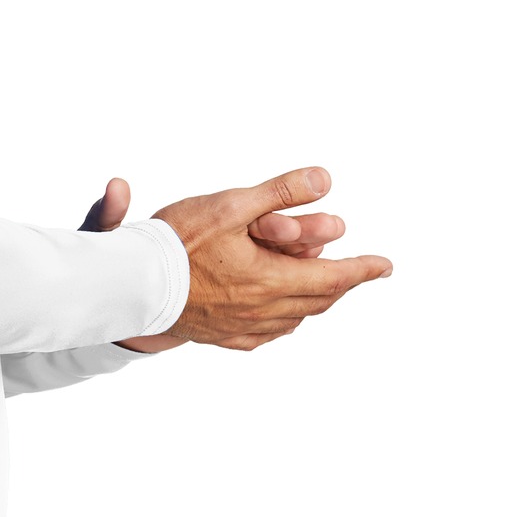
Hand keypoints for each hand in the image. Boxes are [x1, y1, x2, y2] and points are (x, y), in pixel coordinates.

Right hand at [80, 168, 390, 352]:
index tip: (385, 266)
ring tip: (320, 287)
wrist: (131, 286)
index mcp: (272, 279)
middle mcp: (263, 310)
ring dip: (313, 301)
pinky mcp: (222, 337)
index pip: (334, 276)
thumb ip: (280, 191)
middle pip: (317, 300)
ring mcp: (242, 328)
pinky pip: (265, 334)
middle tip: (355, 272)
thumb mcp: (231, 205)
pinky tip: (278, 316)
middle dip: (340, 284)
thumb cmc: (177, 242)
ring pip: (294, 319)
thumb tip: (325, 179)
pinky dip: (283, 320)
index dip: (363, 270)